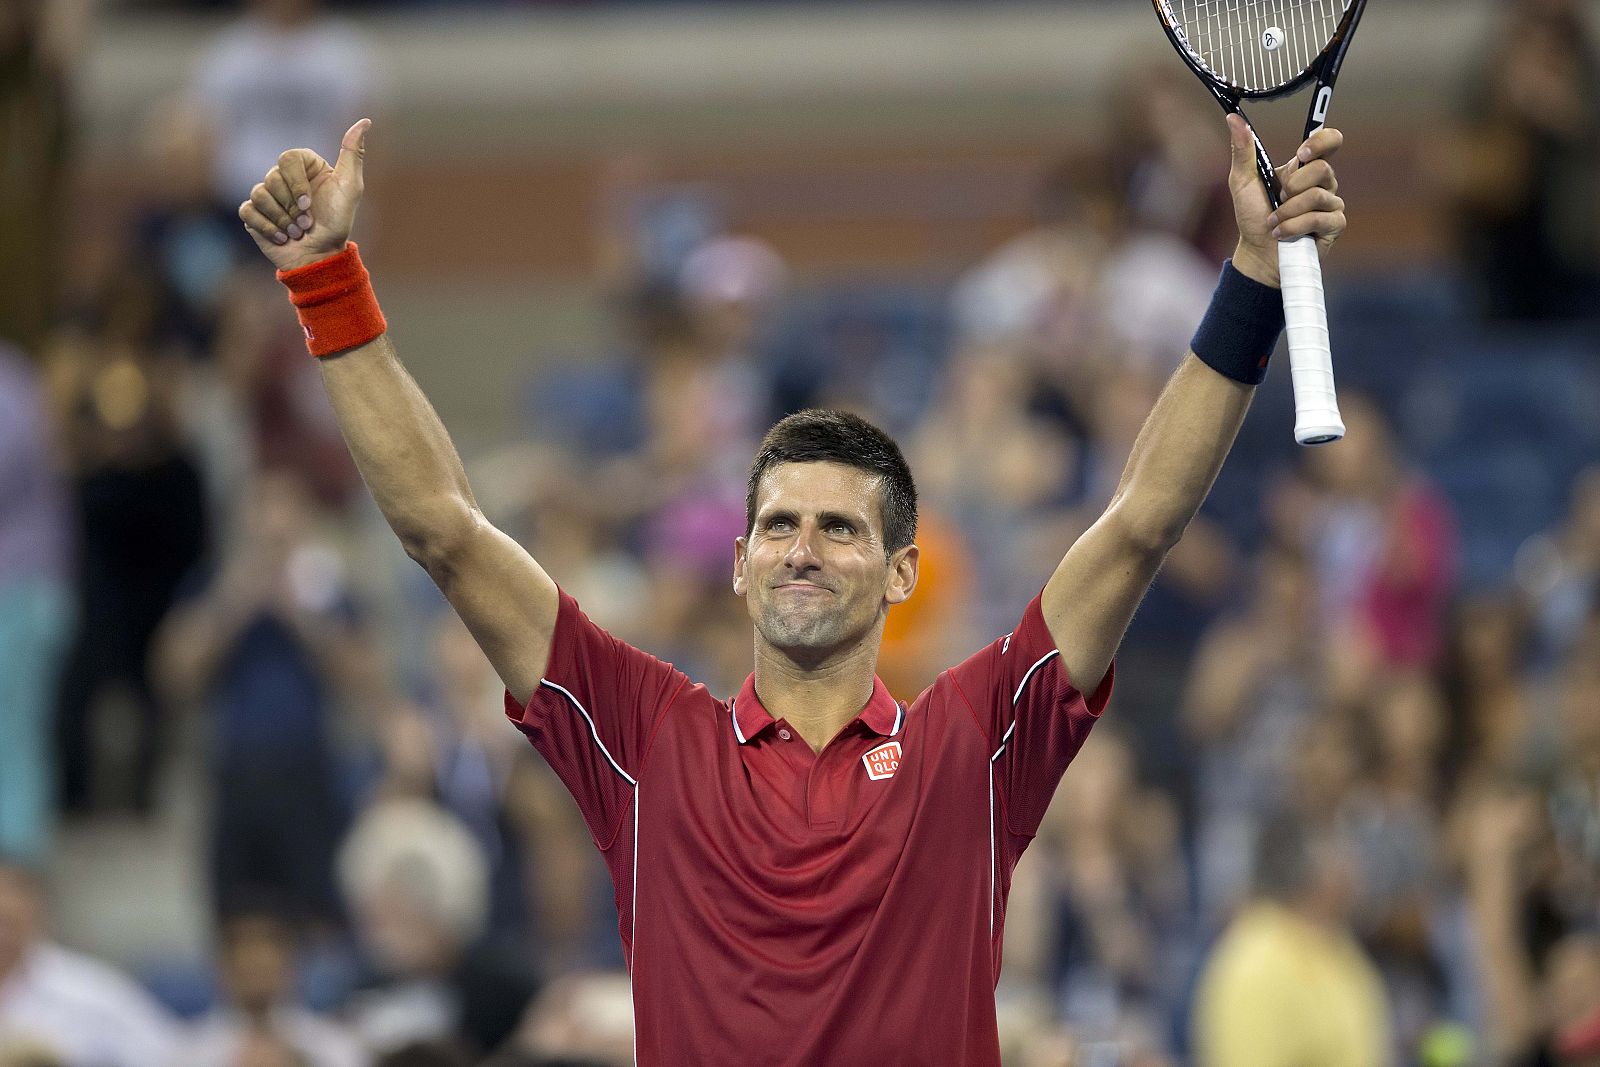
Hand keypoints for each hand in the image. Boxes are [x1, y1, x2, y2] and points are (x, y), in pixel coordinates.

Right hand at [239, 118, 370, 271]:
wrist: (321, 256)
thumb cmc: (337, 222)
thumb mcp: (350, 187)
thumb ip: (353, 153)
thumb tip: (365, 121)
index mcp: (305, 166)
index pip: (288, 158)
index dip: (296, 183)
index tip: (308, 204)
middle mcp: (284, 177)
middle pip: (273, 178)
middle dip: (292, 207)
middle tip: (307, 223)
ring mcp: (267, 194)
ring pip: (260, 195)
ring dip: (282, 220)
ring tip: (297, 232)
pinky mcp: (253, 214)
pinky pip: (248, 211)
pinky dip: (267, 228)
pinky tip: (282, 238)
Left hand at [1226, 114, 1346, 287]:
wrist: (1257, 253)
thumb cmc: (1252, 217)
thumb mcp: (1242, 182)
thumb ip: (1242, 151)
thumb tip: (1233, 119)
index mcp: (1303, 168)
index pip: (1328, 142)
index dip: (1322, 141)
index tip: (1302, 152)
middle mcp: (1322, 183)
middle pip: (1322, 168)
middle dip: (1293, 186)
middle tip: (1279, 198)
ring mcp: (1330, 203)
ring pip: (1317, 195)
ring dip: (1287, 212)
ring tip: (1274, 222)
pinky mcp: (1334, 225)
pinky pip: (1319, 218)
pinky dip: (1294, 227)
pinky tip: (1282, 234)